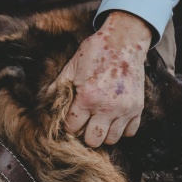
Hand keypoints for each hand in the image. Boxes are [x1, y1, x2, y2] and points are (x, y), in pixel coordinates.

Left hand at [59, 11, 151, 147]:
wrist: (124, 41)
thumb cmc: (96, 52)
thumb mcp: (72, 66)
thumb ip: (58, 86)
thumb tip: (44, 102)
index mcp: (88, 97)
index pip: (73, 128)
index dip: (69, 125)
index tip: (71, 118)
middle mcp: (107, 107)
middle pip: (93, 141)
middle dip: (85, 134)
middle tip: (85, 122)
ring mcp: (124, 109)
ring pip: (112, 140)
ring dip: (103, 133)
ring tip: (99, 120)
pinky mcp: (137, 108)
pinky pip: (130, 132)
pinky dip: (121, 129)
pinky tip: (114, 118)